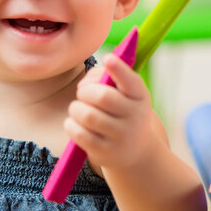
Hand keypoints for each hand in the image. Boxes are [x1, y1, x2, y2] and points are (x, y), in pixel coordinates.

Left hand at [64, 54, 152, 169]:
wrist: (135, 150)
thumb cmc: (121, 110)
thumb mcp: (123, 93)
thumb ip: (104, 76)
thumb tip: (86, 83)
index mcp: (139, 96)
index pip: (131, 81)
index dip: (119, 69)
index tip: (108, 58)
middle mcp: (135, 116)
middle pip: (102, 96)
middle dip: (85, 91)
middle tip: (82, 93)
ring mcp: (121, 136)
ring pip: (88, 115)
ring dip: (76, 108)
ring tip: (78, 109)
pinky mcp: (105, 152)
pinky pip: (80, 133)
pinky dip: (71, 124)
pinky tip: (75, 123)